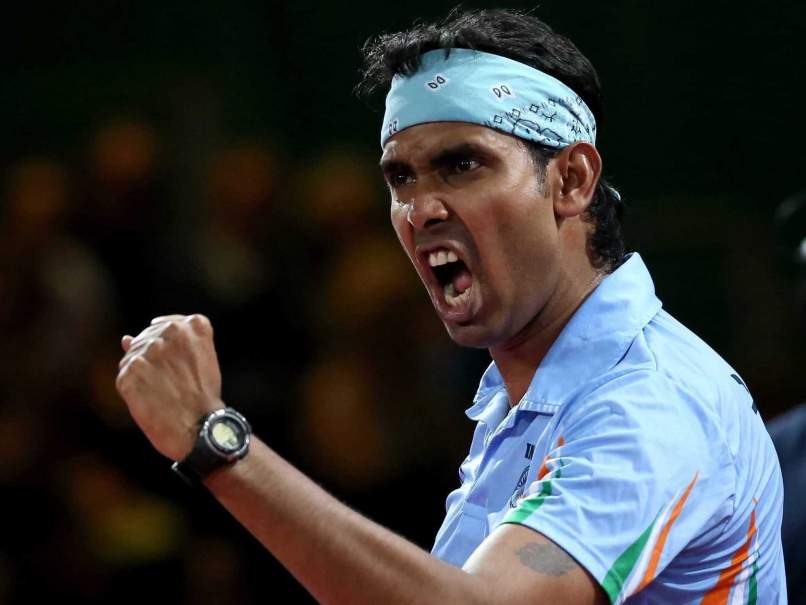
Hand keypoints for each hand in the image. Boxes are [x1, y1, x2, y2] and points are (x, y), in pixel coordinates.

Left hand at [116, 314, 223, 460]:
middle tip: (169, 382)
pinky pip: (124, 374)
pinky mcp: (131, 370)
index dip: (167, 344)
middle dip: (153, 358)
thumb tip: (125, 338)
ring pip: (133, 355)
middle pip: (147, 337)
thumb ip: (171, 345)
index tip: (173, 361)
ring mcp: (149, 351)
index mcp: (194, 325)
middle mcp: (171, 332)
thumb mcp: (199, 363)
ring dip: (142, 373)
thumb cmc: (203, 397)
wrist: (199, 428)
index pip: (167, 323)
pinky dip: (134, 388)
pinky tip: (150, 399)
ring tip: (161, 392)